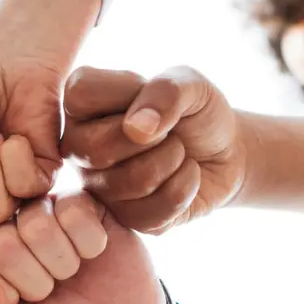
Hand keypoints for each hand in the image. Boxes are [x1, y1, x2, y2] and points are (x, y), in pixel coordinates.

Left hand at [0, 193, 165, 303]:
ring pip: (36, 224)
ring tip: (69, 274)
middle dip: (34, 283)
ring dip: (63, 264)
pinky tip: (91, 253)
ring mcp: (37, 210)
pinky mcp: (77, 199)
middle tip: (48, 292)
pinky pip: (73, 210)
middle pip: (1, 244)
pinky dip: (89, 243)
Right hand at [61, 66, 246, 233]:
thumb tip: (135, 129)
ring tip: (179, 151)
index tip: (150, 92)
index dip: (124, 94)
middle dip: (154, 137)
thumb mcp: (191, 84)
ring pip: (132, 181)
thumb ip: (164, 92)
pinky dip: (185, 188)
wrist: (225, 154)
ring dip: (174, 160)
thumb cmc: (197, 112)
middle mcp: (77, 146)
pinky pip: (152, 212)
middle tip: (170, 130)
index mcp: (81, 104)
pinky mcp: (122, 219)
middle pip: (97, 149)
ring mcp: (96, 187)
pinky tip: (184, 177)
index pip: (80, 95)